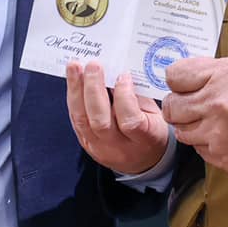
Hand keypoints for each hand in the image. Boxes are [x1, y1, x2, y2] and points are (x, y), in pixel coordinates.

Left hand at [67, 60, 170, 175]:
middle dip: (94, 89)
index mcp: (144, 140)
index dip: (124, 96)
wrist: (143, 160)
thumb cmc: (152, 132)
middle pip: (100, 121)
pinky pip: (76, 120)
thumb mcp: (155, 116)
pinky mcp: (86, 144)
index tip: (123, 76)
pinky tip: (73, 80)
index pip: (130, 121)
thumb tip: (118, 73)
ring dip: (76, 90)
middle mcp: (119, 148)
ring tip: (74, 67)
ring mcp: (99, 148)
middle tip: (93, 65)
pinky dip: (73, 97)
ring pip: (82, 120)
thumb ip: (138, 97)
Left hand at [161, 55, 227, 187]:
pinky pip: (202, 151)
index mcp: (222, 76)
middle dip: (181, 108)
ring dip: (195, 129)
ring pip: (184, 133)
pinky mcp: (224, 159)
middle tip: (197, 109)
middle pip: (172, 107)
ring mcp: (218, 136)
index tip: (187, 88)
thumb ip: (213, 73)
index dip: (180, 83)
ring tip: (220, 126)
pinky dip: (211, 147)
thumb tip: (183, 80)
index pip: (174, 77)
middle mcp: (216, 104)